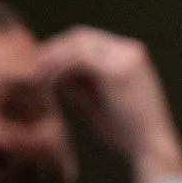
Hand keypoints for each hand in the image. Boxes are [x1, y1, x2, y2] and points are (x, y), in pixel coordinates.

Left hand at [38, 27, 181, 182]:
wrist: (150, 147)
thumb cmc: (127, 132)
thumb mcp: (99, 102)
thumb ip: (81, 85)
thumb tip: (57, 73)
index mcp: (130, 56)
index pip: (89, 40)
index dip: (61, 49)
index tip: (40, 67)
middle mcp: (130, 50)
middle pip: (81, 35)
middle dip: (53, 49)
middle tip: (32, 69)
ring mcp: (124, 57)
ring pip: (77, 43)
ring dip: (53, 58)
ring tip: (36, 78)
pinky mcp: (115, 70)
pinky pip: (78, 59)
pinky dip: (59, 68)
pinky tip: (46, 83)